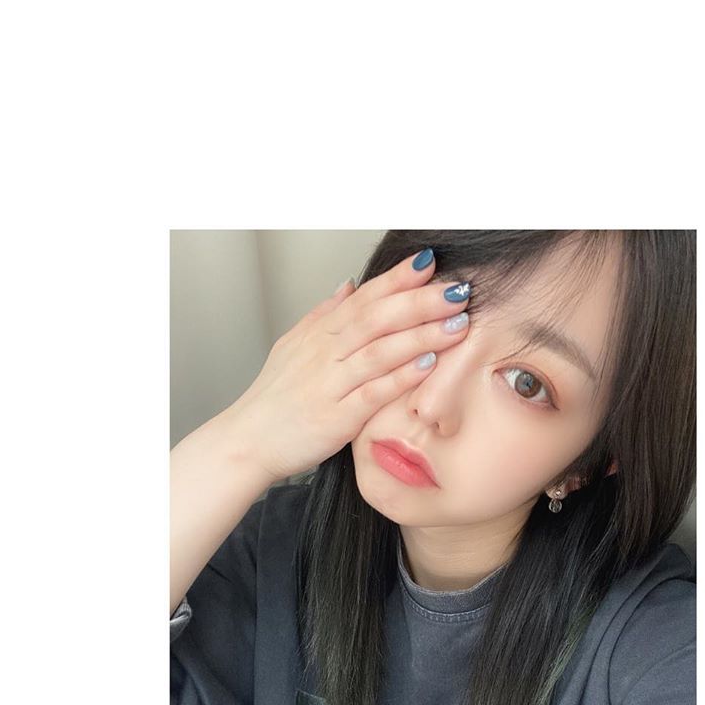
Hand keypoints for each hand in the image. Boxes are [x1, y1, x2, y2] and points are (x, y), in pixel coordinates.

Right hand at [225, 248, 471, 483]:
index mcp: (318, 335)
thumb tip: (349, 285)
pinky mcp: (334, 418)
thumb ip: (323, 315)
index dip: (396, 279)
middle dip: (419, 302)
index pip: (363, 298)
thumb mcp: (292, 347)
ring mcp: (329, 386)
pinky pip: (371, 394)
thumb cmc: (273, 400)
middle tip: (457, 290)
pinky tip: (427, 366)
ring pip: (378, 352)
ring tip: (457, 324)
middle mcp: (324, 355)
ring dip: (420, 336)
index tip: (428, 263)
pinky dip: (399, 378)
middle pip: (375, 319)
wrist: (246, 442)